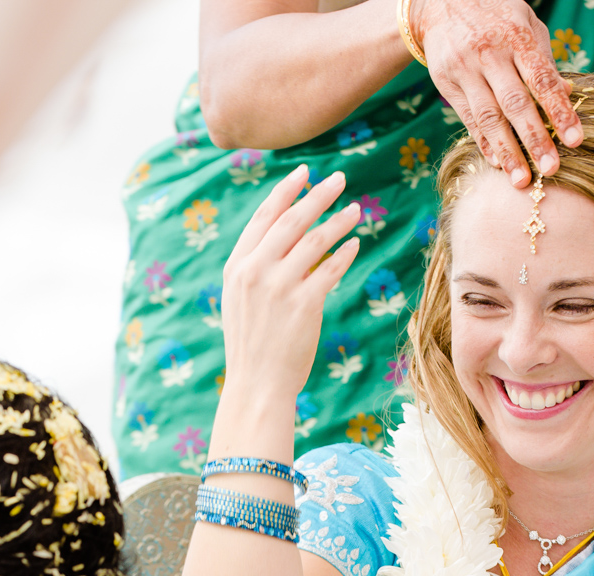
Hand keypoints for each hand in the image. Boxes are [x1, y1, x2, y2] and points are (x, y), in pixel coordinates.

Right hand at [220, 165, 362, 413]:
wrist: (257, 385)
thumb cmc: (252, 344)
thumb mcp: (241, 299)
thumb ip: (256, 266)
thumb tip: (284, 236)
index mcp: (237, 266)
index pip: (264, 217)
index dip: (286, 190)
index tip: (305, 172)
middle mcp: (255, 271)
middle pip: (291, 220)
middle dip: (318, 195)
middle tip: (340, 179)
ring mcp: (279, 287)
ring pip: (314, 241)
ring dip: (338, 221)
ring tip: (356, 209)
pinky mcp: (304, 305)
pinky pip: (330, 269)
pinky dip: (344, 253)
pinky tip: (355, 244)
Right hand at [411, 0, 584, 186]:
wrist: (442, 3)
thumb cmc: (498, 18)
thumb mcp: (526, 26)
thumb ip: (545, 60)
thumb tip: (568, 93)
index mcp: (518, 37)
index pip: (543, 80)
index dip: (560, 112)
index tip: (575, 141)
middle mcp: (490, 53)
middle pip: (515, 104)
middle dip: (534, 139)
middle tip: (550, 169)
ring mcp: (465, 69)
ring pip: (488, 117)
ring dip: (507, 151)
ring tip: (521, 179)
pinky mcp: (446, 82)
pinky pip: (468, 119)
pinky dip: (484, 143)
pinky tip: (498, 162)